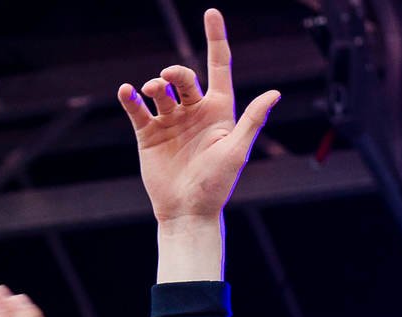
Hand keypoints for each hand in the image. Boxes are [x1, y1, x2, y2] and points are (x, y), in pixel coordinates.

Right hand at [118, 9, 279, 226]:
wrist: (187, 212)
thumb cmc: (216, 185)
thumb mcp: (236, 151)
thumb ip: (252, 120)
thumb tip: (274, 93)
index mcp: (219, 110)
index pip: (218, 66)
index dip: (216, 39)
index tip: (211, 12)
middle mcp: (194, 112)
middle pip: (184, 77)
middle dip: (176, 71)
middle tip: (168, 78)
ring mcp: (170, 122)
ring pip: (160, 91)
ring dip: (155, 85)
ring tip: (151, 90)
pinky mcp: (149, 135)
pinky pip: (137, 110)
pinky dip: (130, 99)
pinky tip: (127, 92)